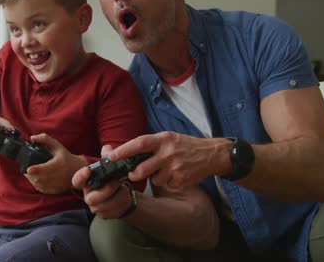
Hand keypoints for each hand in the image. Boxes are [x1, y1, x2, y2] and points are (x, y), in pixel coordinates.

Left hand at [24, 133, 87, 193]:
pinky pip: (42, 189)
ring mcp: (57, 184)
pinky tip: (36, 178)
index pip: (46, 168)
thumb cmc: (66, 157)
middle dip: (30, 174)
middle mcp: (59, 175)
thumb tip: (32, 138)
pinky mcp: (55, 190)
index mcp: (59, 163)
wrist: (78, 170)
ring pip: (39, 184)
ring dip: (32, 179)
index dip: (36, 169)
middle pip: (39, 178)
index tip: (28, 169)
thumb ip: (45, 139)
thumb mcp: (57, 145)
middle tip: (26, 169)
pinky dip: (36, 184)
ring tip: (30, 173)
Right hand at [71, 145, 135, 218]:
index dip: (81, 176)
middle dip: (107, 189)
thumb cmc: (113, 179)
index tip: (88, 169)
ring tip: (124, 189)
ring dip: (117, 196)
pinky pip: (112, 211)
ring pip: (104, 205)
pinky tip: (125, 197)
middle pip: (91, 198)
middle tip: (117, 181)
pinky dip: (121, 203)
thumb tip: (107, 148)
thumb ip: (108, 157)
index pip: (77, 181)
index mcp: (86, 182)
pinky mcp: (104, 214)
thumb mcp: (111, 167)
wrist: (122, 195)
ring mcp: (95, 207)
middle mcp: (88, 196)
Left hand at [108, 132, 231, 187]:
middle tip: (133, 174)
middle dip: (135, 174)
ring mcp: (175, 167)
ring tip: (165, 169)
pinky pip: (166, 184)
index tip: (111, 156)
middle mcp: (168, 152)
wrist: (211, 154)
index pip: (139, 143)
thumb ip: (151, 144)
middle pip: (143, 168)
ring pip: (154, 179)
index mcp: (163, 139)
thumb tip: (126, 152)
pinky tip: (176, 174)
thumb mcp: (168, 138)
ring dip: (155, 177)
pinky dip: (167, 181)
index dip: (124, 150)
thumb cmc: (185, 145)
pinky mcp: (181, 179)